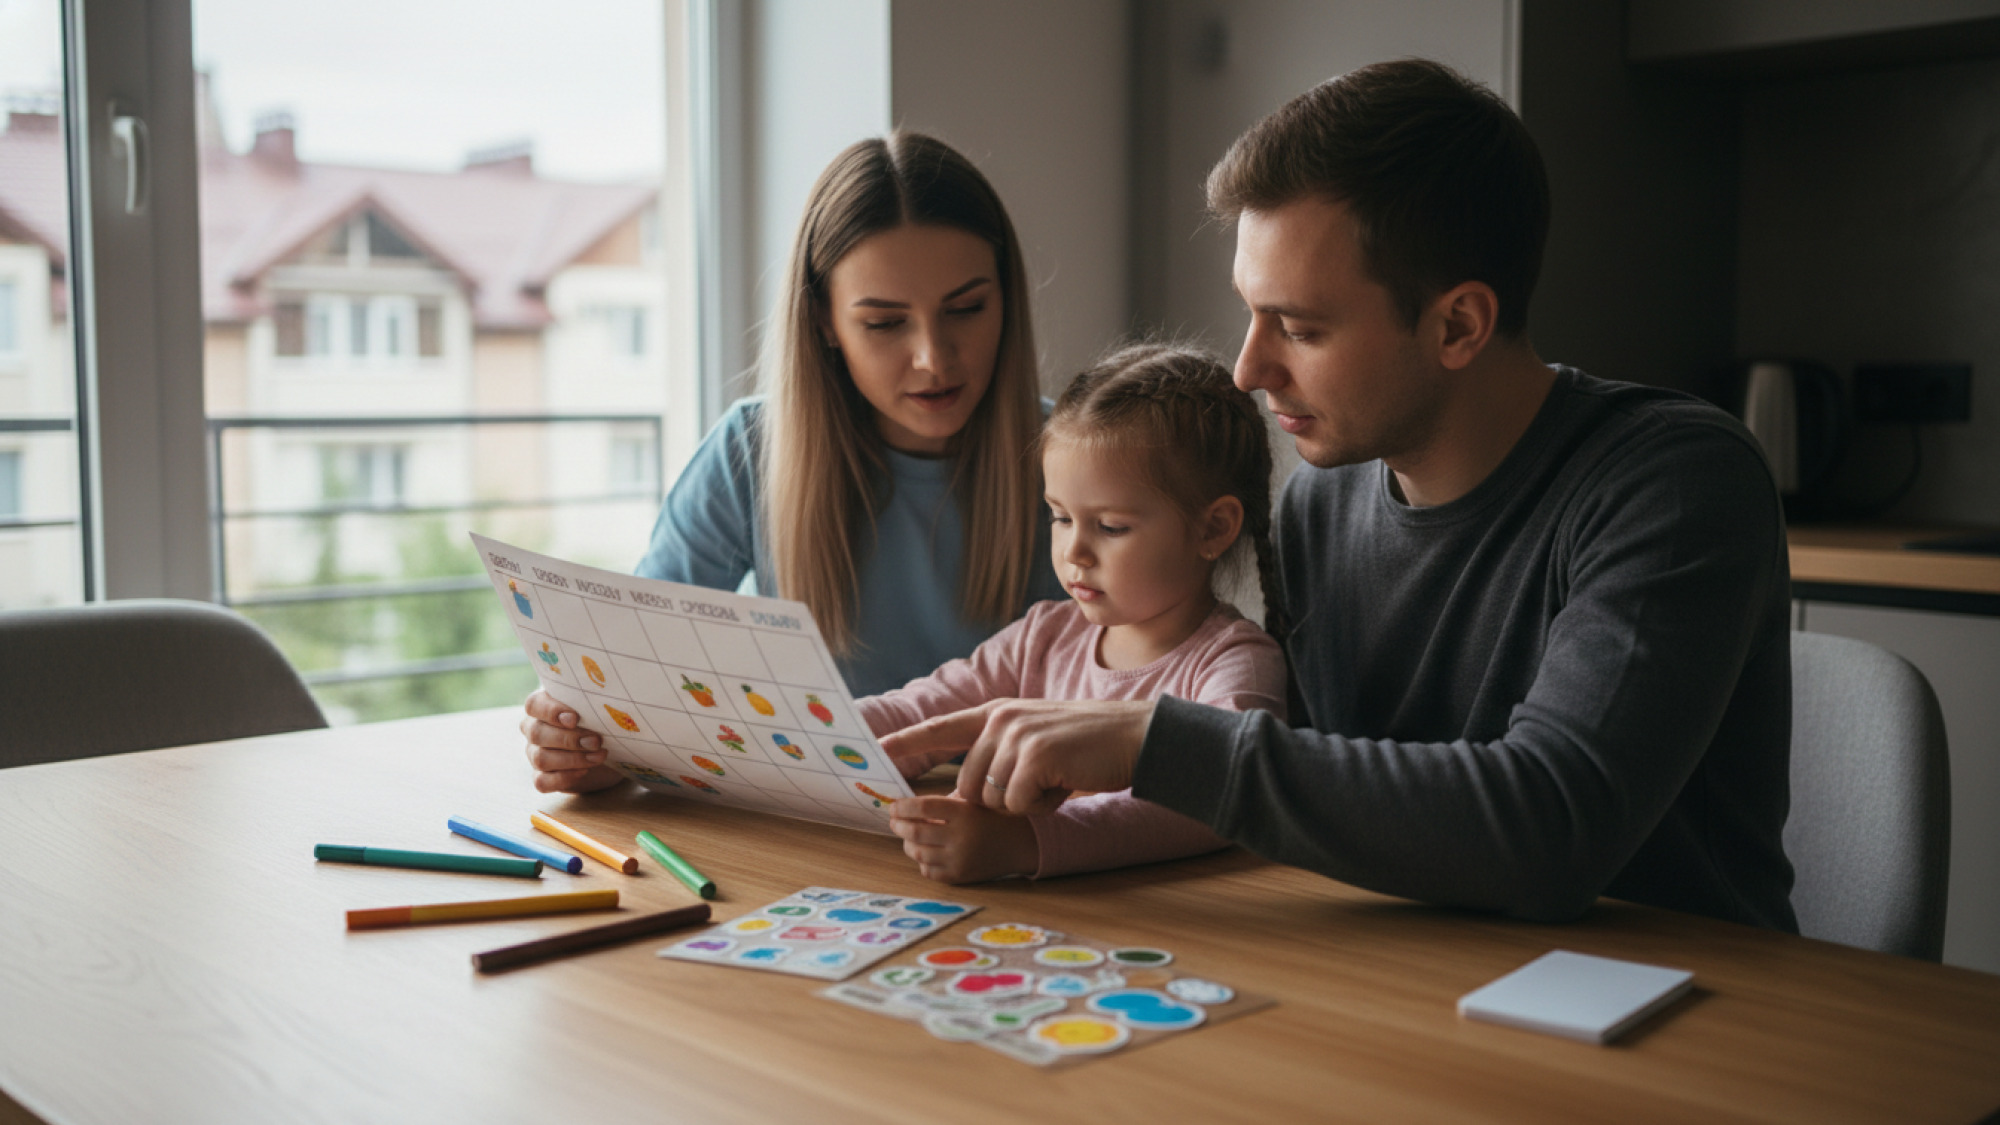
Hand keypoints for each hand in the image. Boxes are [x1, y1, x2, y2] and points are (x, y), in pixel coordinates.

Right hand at [520, 690, 624, 793]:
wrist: (609, 750)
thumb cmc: (599, 721)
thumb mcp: (597, 708)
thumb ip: (592, 701)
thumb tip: (607, 696)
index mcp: (542, 707)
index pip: (534, 705)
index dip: (551, 711)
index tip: (575, 718)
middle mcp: (534, 730)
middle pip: (537, 733)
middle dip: (569, 739)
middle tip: (596, 741)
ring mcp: (535, 754)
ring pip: (541, 759)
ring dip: (572, 759)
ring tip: (599, 756)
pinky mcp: (542, 777)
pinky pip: (542, 781)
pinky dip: (564, 777)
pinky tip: (584, 771)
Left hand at [886, 698, 1153, 815]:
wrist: (1134, 737)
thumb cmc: (1087, 747)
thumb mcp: (1036, 740)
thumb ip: (999, 756)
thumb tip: (964, 797)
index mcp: (997, 713)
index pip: (941, 728)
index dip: (907, 743)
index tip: (878, 753)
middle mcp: (1000, 718)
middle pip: (970, 785)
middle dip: (1001, 801)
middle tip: (1040, 784)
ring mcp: (1016, 734)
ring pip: (992, 799)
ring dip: (1024, 803)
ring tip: (1055, 779)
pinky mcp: (1035, 754)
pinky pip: (1018, 804)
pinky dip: (1042, 805)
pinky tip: (1064, 783)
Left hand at [888, 795, 1039, 882]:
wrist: (1018, 844)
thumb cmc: (990, 817)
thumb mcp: (971, 802)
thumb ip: (942, 804)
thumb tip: (905, 808)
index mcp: (964, 813)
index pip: (924, 808)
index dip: (903, 807)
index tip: (894, 807)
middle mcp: (961, 838)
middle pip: (916, 832)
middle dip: (899, 826)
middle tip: (895, 822)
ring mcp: (959, 860)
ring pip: (917, 853)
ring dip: (908, 843)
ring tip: (909, 836)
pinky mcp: (959, 876)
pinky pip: (927, 871)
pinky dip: (921, 861)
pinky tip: (926, 852)